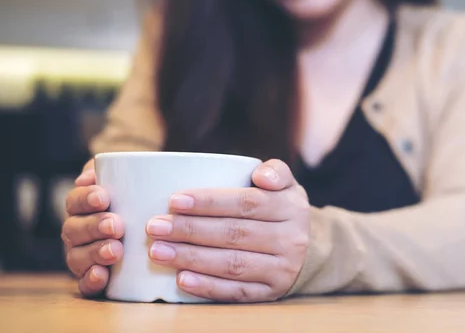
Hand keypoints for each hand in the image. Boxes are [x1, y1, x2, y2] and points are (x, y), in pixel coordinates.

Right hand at [61, 159, 124, 296]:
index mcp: (82, 207)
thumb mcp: (127, 176)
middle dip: (93, 227)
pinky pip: (83, 283)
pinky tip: (102, 275)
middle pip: (74, 230)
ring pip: (77, 257)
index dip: (85, 199)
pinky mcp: (93, 277)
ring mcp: (83, 256)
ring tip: (116, 250)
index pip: (75, 201)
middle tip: (116, 225)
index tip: (103, 197)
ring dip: (94, 253)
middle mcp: (78, 232)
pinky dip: (90, 280)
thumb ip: (111, 169)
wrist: (151, 218)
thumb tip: (90, 176)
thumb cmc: (135, 194)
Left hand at [146, 159, 309, 302]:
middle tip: (155, 227)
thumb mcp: (287, 185)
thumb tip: (260, 176)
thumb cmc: (281, 209)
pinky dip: (208, 287)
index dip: (209, 202)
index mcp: (291, 207)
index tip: (174, 201)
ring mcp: (282, 270)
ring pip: (232, 264)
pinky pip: (236, 293)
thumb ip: (276, 171)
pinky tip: (182, 279)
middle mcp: (291, 240)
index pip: (247, 203)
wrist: (309, 249)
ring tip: (158, 251)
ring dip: (191, 258)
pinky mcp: (271, 293)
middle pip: (234, 234)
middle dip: (191, 230)